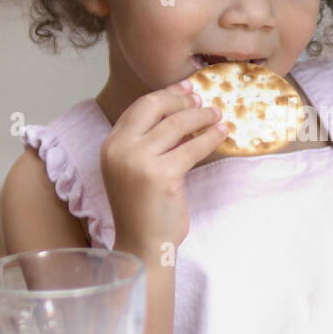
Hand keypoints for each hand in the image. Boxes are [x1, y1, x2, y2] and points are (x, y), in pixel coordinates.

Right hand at [99, 80, 226, 258]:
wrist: (142, 244)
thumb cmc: (143, 210)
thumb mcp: (136, 169)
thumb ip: (149, 143)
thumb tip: (181, 113)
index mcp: (111, 145)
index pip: (139, 107)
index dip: (166, 95)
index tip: (187, 88)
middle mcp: (119, 149)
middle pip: (155, 107)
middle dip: (182, 99)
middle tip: (203, 99)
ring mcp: (138, 161)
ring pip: (177, 124)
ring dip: (201, 116)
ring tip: (217, 115)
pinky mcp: (161, 175)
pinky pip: (192, 148)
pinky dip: (210, 138)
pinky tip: (221, 134)